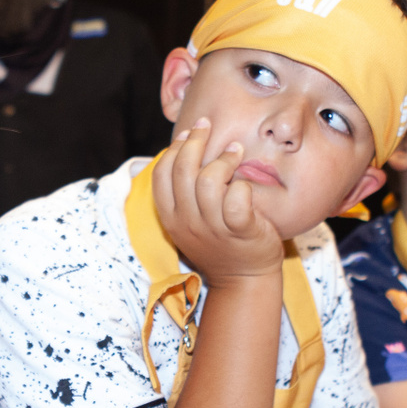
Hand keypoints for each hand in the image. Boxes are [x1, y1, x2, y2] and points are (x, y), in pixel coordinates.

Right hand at [153, 118, 284, 287]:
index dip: (174, 148)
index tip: (189, 132)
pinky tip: (245, 182)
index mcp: (171, 218)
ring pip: (209, 181)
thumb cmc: (221, 243)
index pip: (161, 174)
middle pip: (183, 171)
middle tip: (209, 127)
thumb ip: (184, 193)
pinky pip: (237, 201)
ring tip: (235, 150)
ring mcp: (213, 229)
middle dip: (196, 141)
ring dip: (223, 159)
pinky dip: (241, 186)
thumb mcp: (191, 221)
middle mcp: (187, 223)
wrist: (244, 280)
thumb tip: (182, 151)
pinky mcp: (240, 232)